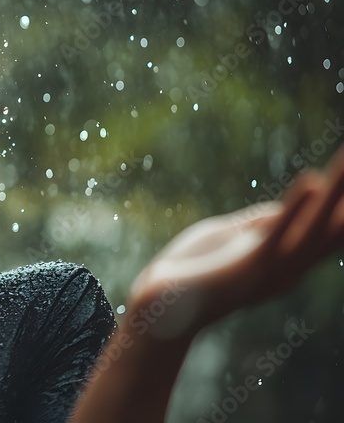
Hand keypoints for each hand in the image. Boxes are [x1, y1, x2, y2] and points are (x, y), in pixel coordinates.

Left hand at [128, 145, 343, 339]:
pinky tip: (310, 181)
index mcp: (286, 258)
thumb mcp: (231, 238)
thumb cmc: (192, 271)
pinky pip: (276, 233)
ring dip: (336, 192)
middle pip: (335, 226)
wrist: (161, 306)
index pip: (331, 227)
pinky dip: (294, 207)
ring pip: (315, 226)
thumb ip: (260, 222)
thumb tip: (285, 205)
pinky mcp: (247, 265)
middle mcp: (290, 266)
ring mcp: (271, 266)